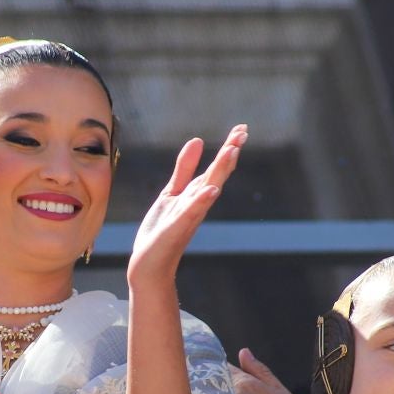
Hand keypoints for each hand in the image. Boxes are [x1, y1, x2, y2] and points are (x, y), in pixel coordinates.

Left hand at [127, 125, 246, 289]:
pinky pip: (191, 212)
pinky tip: (211, 189)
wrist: (149, 265)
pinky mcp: (176, 228)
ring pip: (207, 190)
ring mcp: (188, 216)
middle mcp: (197, 204)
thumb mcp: (172, 192)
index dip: (229, 148)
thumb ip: (184, 169)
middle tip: (243, 132)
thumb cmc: (162, 231)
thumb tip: (198, 141)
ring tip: (231, 152)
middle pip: (216, 175)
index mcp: (197, 194)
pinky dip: (202, 201)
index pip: (216, 168)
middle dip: (228, 154)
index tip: (242, 128)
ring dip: (219, 172)